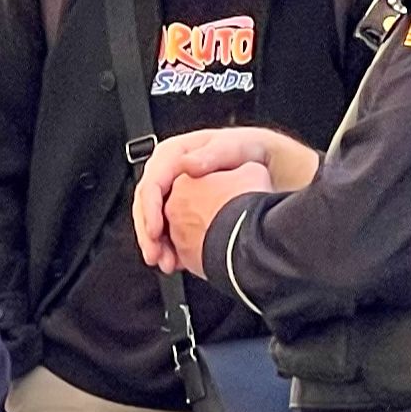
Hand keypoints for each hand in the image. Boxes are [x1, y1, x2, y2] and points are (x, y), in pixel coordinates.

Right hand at [132, 128, 306, 268]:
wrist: (265, 163)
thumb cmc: (247, 151)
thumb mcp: (231, 148)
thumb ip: (209, 155)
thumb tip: (186, 165)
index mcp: (172, 156)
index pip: (151, 184)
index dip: (150, 210)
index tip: (155, 231)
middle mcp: (168, 174)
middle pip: (146, 207)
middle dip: (148, 235)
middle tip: (155, 255)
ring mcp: (173, 192)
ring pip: (154, 222)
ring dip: (156, 246)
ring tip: (165, 263)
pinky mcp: (181, 209)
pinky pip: (167, 229)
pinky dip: (170, 248)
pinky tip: (177, 262)